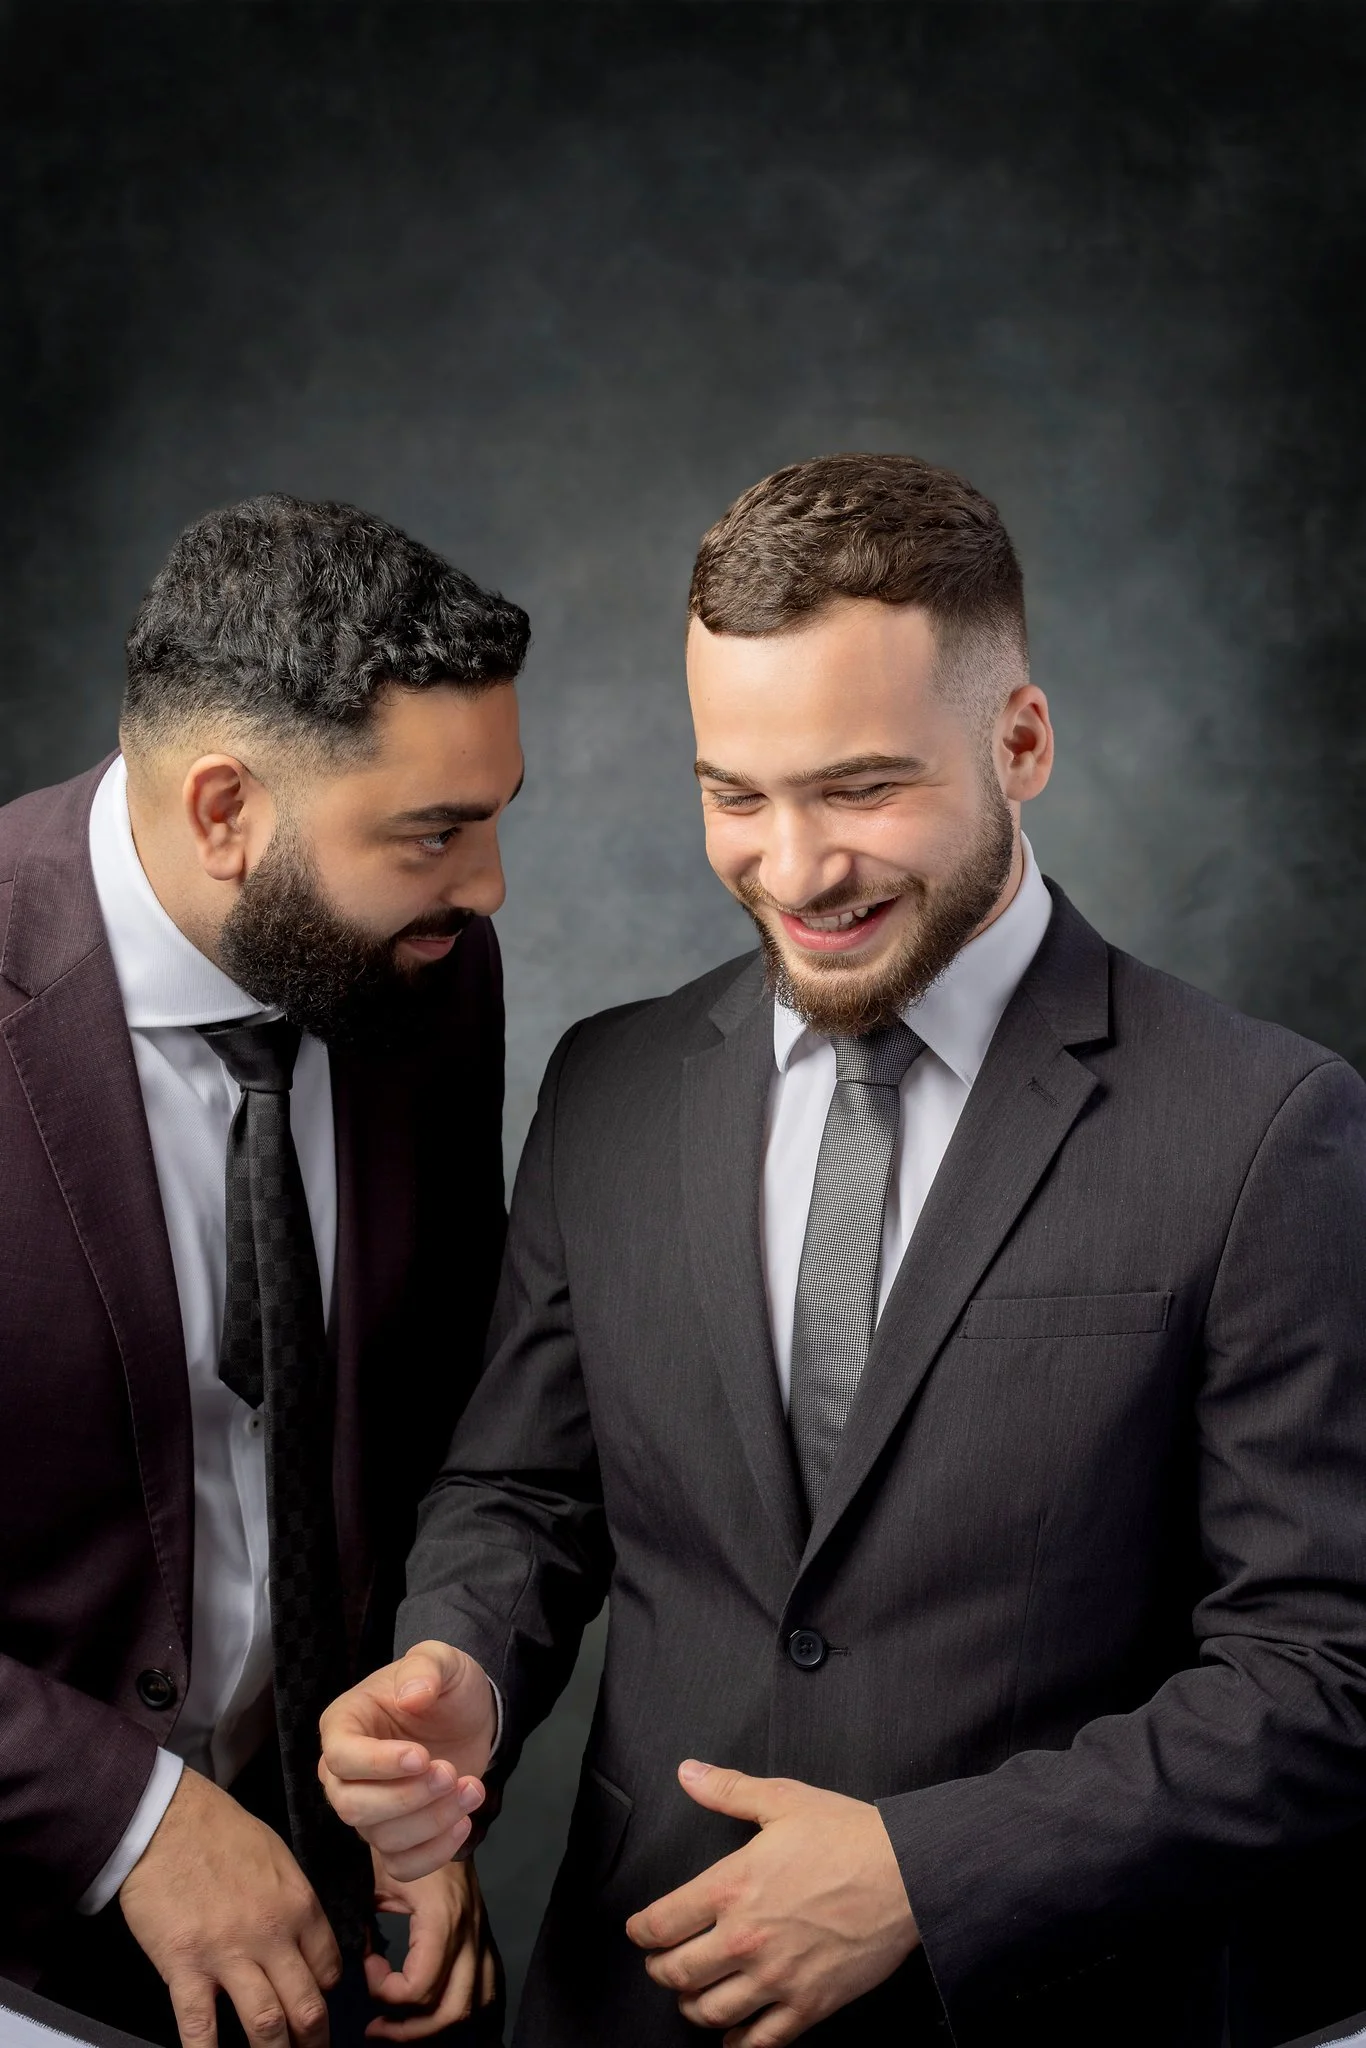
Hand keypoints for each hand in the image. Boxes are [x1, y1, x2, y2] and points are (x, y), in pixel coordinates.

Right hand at [119, 1766, 340, 2047]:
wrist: (168, 1819)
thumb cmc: (220, 1830)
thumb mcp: (276, 1856)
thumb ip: (292, 1901)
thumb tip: (301, 1936)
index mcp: (298, 1905)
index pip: (328, 1968)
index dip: (325, 1995)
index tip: (316, 2006)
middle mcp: (272, 1934)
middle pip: (306, 2006)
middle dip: (313, 2040)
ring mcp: (229, 1954)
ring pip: (266, 2025)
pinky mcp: (185, 1966)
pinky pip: (201, 2027)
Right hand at [319, 1642, 494, 1879]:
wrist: (470, 1717)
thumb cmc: (445, 1687)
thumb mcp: (443, 1660)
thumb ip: (426, 1666)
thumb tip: (410, 1695)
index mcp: (345, 1724)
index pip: (341, 1757)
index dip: (378, 1763)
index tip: (422, 1757)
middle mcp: (345, 1773)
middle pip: (351, 1806)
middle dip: (407, 1797)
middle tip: (450, 1772)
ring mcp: (369, 1809)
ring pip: (380, 1838)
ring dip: (431, 1821)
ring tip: (472, 1788)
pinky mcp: (396, 1837)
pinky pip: (402, 1865)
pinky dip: (433, 1854)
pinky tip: (464, 1822)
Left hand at [365, 1851, 497, 2040]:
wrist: (445, 1807)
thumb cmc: (407, 1838)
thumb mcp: (379, 1874)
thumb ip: (364, 1917)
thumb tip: (355, 1952)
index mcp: (441, 1918)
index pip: (419, 1986)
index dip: (384, 1989)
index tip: (366, 1964)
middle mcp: (468, 1932)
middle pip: (451, 2008)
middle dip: (410, 2028)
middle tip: (376, 2025)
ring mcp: (481, 1934)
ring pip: (475, 2003)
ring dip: (435, 2024)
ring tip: (401, 2025)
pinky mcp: (483, 1934)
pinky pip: (486, 1985)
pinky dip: (461, 2004)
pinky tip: (434, 2010)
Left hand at [626, 1761, 918, 2046]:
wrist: (906, 1873)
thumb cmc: (846, 1834)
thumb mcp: (783, 1799)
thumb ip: (728, 1790)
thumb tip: (688, 1773)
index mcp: (731, 1887)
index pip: (661, 1923)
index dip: (641, 1932)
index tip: (639, 1933)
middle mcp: (745, 1938)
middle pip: (676, 1974)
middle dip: (660, 1971)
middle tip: (661, 1964)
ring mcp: (776, 1977)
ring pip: (710, 2011)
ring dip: (692, 2007)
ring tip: (693, 1996)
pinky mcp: (808, 2004)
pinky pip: (760, 2041)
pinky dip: (737, 2044)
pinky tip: (733, 2036)